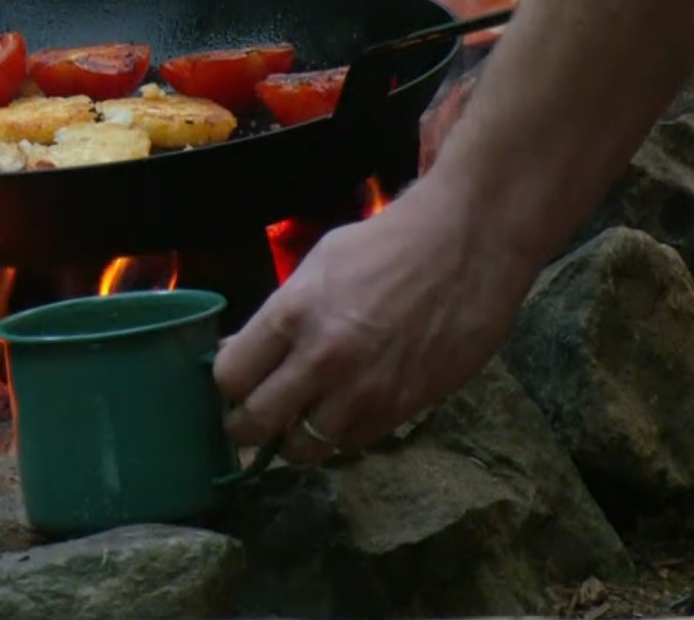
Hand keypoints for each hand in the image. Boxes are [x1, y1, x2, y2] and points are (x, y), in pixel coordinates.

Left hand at [212, 175, 531, 462]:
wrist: (467, 245)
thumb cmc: (385, 245)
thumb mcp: (316, 267)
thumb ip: (276, 317)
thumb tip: (236, 355)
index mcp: (292, 314)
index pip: (229, 378)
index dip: (226, 384)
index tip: (235, 383)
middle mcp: (323, 359)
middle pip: (255, 423)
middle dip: (245, 425)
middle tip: (252, 419)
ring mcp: (364, 390)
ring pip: (304, 447)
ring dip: (295, 438)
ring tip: (301, 417)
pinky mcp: (403, 408)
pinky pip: (352, 443)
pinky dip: (341, 434)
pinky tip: (345, 409)